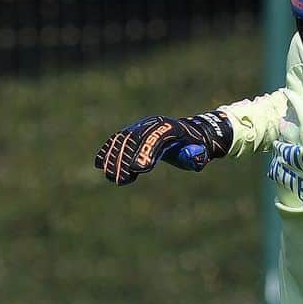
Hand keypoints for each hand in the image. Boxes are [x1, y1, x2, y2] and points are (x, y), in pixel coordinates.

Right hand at [94, 111, 232, 185]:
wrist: (188, 133)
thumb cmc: (196, 147)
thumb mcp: (202, 152)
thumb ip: (197, 155)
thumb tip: (190, 155)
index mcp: (172, 127)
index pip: (157, 137)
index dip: (147, 151)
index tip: (138, 169)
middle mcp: (153, 124)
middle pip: (136, 139)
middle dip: (126, 159)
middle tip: (120, 180)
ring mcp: (140, 126)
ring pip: (122, 140)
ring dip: (113, 158)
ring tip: (111, 177)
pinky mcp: (131, 132)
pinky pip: (116, 140)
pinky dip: (107, 151)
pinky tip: (100, 165)